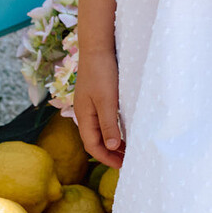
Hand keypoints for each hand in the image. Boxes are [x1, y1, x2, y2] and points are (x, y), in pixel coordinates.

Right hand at [74, 50, 124, 166]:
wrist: (98, 46)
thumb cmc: (102, 72)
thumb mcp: (107, 100)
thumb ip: (109, 124)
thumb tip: (111, 148)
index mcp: (84, 116)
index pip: (92, 145)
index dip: (106, 158)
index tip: (122, 166)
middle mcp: (84, 113)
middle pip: (94, 140)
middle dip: (109, 153)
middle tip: (127, 160)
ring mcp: (89, 104)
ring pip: (99, 130)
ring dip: (112, 141)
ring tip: (127, 149)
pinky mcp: (97, 96)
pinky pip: (103, 120)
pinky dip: (113, 129)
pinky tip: (123, 128)